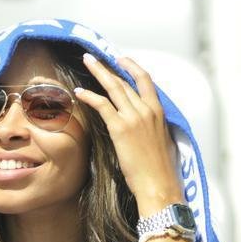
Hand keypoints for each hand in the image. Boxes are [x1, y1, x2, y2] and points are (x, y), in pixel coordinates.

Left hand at [74, 54, 183, 209]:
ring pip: (114, 87)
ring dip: (98, 72)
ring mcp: (134, 117)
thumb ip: (153, 128)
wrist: (159, 183)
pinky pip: (102, 105)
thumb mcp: (162, 141)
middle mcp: (147, 110)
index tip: (121, 59)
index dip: (132, 67)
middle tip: (93, 58)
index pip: (145, 81)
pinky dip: (89, 96)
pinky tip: (78, 92)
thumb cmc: (159, 169)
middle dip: (108, 67)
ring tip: (86, 61)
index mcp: (159, 112)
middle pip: (125, 81)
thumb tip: (145, 126)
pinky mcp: (121, 128)